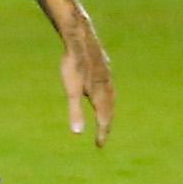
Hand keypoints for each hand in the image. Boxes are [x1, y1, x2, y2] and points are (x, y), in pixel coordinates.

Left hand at [60, 30, 113, 144]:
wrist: (80, 38)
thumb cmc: (73, 64)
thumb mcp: (71, 90)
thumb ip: (75, 111)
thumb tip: (77, 133)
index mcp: (101, 94)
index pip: (104, 120)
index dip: (102, 133)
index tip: (99, 146)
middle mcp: (107, 87)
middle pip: (110, 110)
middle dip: (106, 125)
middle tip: (102, 137)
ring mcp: (107, 76)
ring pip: (111, 98)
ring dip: (109, 111)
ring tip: (104, 120)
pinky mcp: (104, 68)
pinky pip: (109, 87)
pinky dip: (108, 97)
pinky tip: (103, 94)